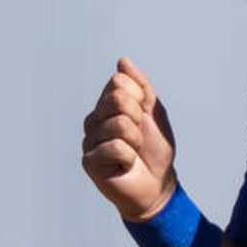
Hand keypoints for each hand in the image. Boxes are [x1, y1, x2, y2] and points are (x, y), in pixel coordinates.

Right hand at [81, 56, 177, 221]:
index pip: (118, 81)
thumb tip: (122, 61)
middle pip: (116, 99)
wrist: (157, 185)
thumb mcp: (154, 113)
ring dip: (136, 141)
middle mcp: (94, 120)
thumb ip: (141, 87)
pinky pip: (116, 147)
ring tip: (133, 152)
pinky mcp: (89, 161)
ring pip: (119, 124)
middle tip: (139, 137)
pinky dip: (129, 158)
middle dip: (138, 118)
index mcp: (107, 106)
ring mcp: (89, 140)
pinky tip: (124, 166)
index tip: (143, 117)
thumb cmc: (155, 150)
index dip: (140, 98)